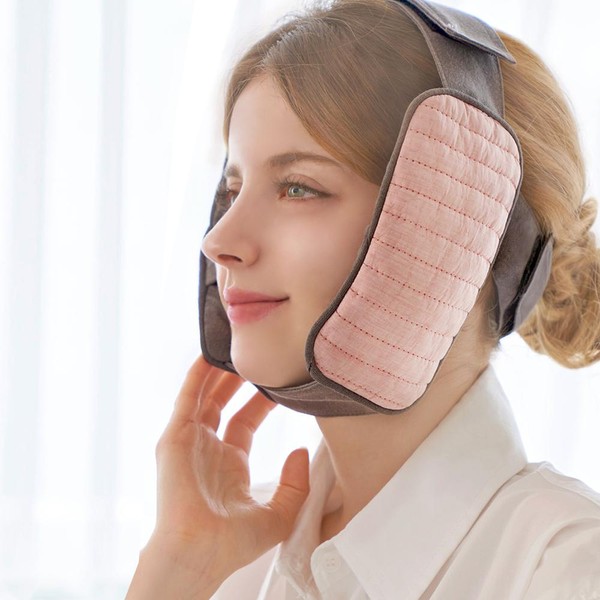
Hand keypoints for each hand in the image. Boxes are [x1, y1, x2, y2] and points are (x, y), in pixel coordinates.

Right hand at [126, 355, 310, 598]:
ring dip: (218, 371)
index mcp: (230, 463)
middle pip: (224, 403)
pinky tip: (208, 356)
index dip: (261, 400)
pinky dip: (196, 376)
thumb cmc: (234, 544)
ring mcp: (189, 442)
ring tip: (235, 346)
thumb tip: (302, 451)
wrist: (200, 553)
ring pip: (205, 396)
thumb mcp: (280, 515)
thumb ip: (295, 484)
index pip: (246, 421)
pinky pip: (186, 399)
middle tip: (255, 354)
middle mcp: (208, 449)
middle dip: (239, 379)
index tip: (276, 380)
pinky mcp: (174, 438)